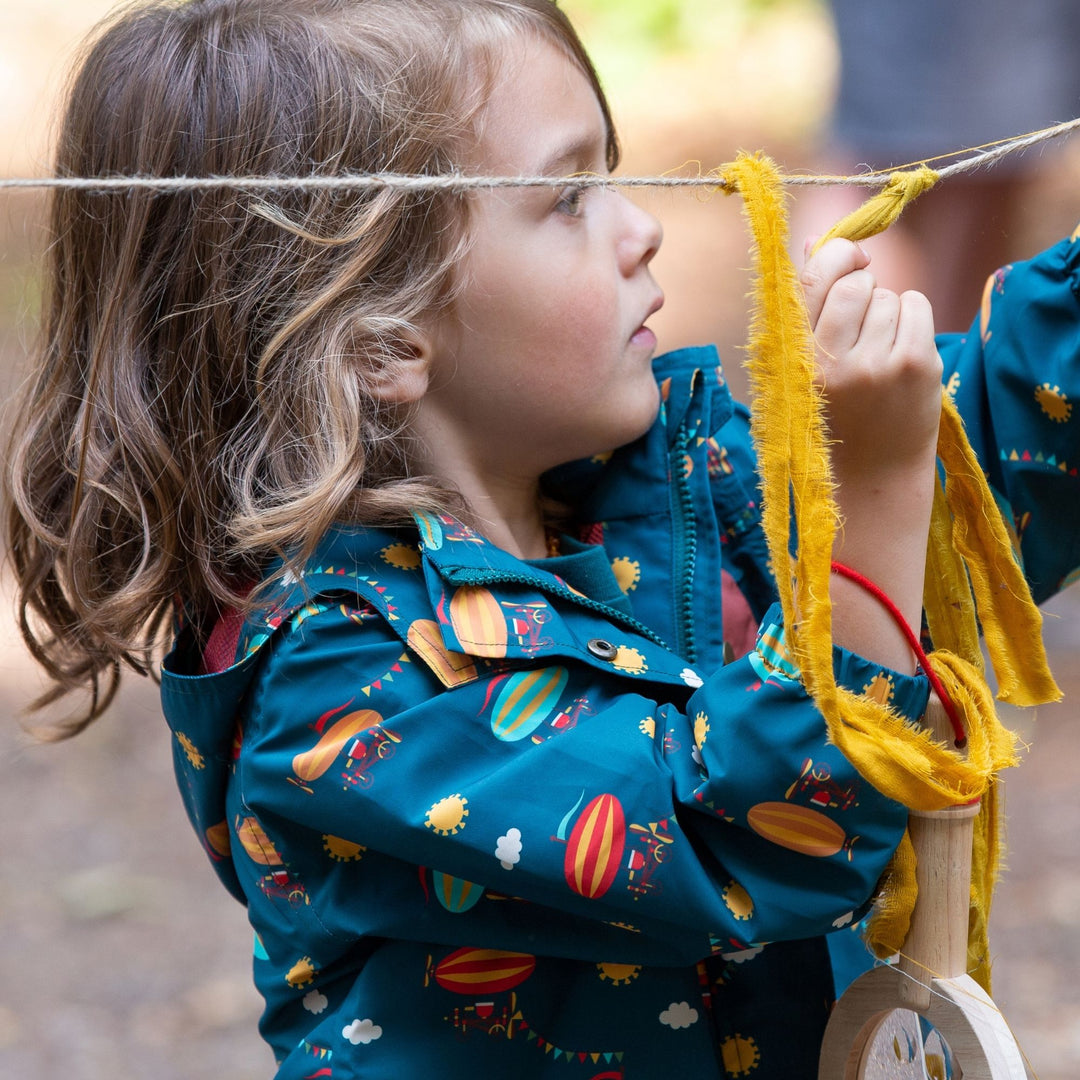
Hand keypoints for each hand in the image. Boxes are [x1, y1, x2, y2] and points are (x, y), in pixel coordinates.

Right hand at [800, 238, 941, 482]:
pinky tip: (902, 350)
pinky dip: (912, 318)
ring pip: (888, 295)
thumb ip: (803, 311)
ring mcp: (875, 364)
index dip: (835, 254)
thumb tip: (815, 243)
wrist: (870, 484)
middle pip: (854, 282)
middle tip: (863, 322)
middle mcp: (830, 361)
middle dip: (862, 288)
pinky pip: (917, 304)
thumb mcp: (798, 373)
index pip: (813, 279)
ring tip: (880, 352)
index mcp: (792, 362)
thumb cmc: (829, 423)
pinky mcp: (915, 366)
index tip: (850, 258)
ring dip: (888, 312)